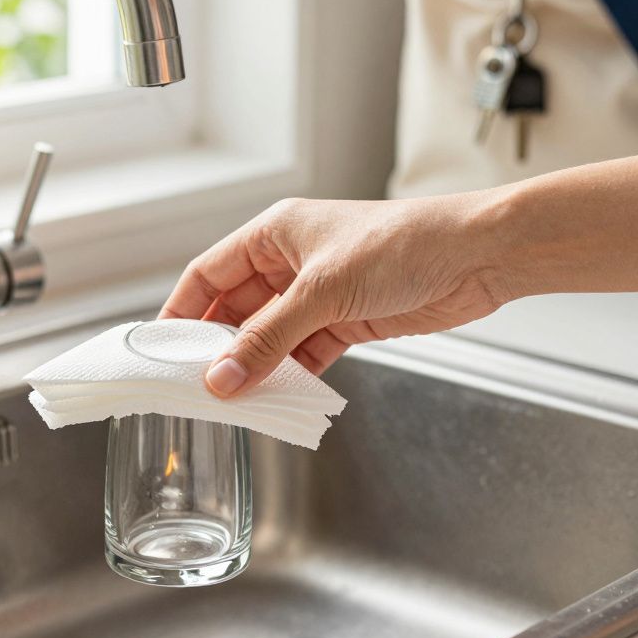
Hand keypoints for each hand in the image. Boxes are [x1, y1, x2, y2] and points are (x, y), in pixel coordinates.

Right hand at [160, 195, 510, 397]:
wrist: (477, 257)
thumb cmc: (402, 246)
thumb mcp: (323, 292)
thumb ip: (269, 339)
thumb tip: (220, 378)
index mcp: (274, 235)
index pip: (209, 274)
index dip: (182, 310)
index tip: (160, 349)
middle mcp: (290, 263)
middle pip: (236, 310)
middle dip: (216, 348)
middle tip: (193, 387)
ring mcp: (318, 295)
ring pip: (269, 337)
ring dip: (254, 368)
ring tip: (231, 402)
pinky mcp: (346, 322)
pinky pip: (302, 354)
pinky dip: (289, 376)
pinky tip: (275, 399)